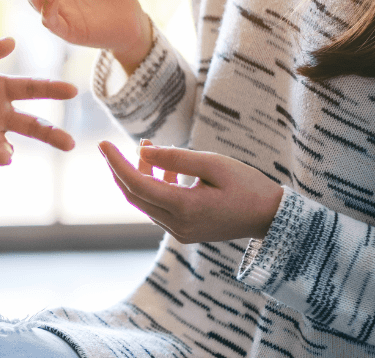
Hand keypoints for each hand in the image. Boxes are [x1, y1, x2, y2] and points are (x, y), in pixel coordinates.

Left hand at [99, 140, 283, 243]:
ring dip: (141, 175)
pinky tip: (164, 168)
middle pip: (134, 196)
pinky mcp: (184, 231)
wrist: (272, 217)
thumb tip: (143, 151)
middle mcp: (177, 225)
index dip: (116, 163)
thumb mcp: (213, 164)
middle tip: (114, 146)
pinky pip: (158, 208)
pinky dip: (154, 187)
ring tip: (148, 148)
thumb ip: (177, 158)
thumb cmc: (248, 185)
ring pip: (145, 202)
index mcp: (184, 208)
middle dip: (121, 169)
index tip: (102, 144)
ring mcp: (180, 231)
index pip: (137, 184)